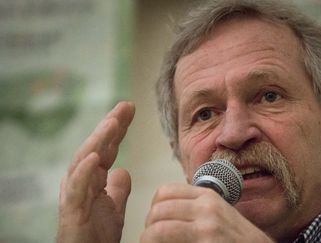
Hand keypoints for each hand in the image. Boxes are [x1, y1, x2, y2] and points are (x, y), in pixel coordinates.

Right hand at [57, 101, 134, 242]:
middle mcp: (81, 182)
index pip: (107, 147)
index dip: (118, 128)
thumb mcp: (114, 209)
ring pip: (84, 160)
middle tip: (126, 106)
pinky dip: (85, 170)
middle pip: (95, 147)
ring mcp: (75, 194)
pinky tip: (96, 155)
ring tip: (113, 123)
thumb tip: (122, 170)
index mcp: (92, 179)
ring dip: (99, 140)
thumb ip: (118, 188)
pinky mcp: (72, 210)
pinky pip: (77, 187)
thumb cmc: (97, 236)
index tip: (131, 108)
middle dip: (110, 125)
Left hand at [141, 183, 273, 242]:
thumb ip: (196, 207)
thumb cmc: (239, 239)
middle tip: (151, 240)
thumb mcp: (220, 213)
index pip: (165, 191)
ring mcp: (207, 227)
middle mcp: (207, 207)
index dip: (154, 208)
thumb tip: (164, 211)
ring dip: (149, 241)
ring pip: (158, 229)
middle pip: (158, 210)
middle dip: (149, 228)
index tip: (155, 222)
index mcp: (208, 195)